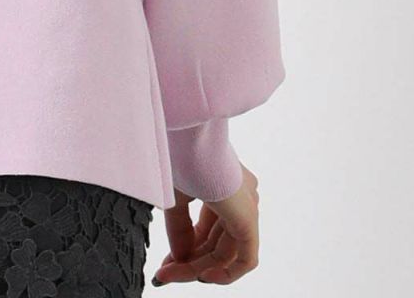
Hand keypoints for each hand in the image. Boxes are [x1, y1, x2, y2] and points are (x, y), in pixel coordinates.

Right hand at [151, 163, 259, 284]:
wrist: (187, 138)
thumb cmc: (178, 153)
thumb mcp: (174, 195)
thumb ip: (179, 228)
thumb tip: (180, 257)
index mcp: (224, 183)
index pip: (208, 228)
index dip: (186, 248)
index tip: (165, 263)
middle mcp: (240, 197)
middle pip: (216, 242)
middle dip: (188, 261)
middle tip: (165, 274)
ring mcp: (246, 208)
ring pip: (225, 252)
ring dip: (196, 267)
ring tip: (170, 274)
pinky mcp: (249, 220)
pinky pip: (245, 259)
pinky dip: (225, 273)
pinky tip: (201, 276)